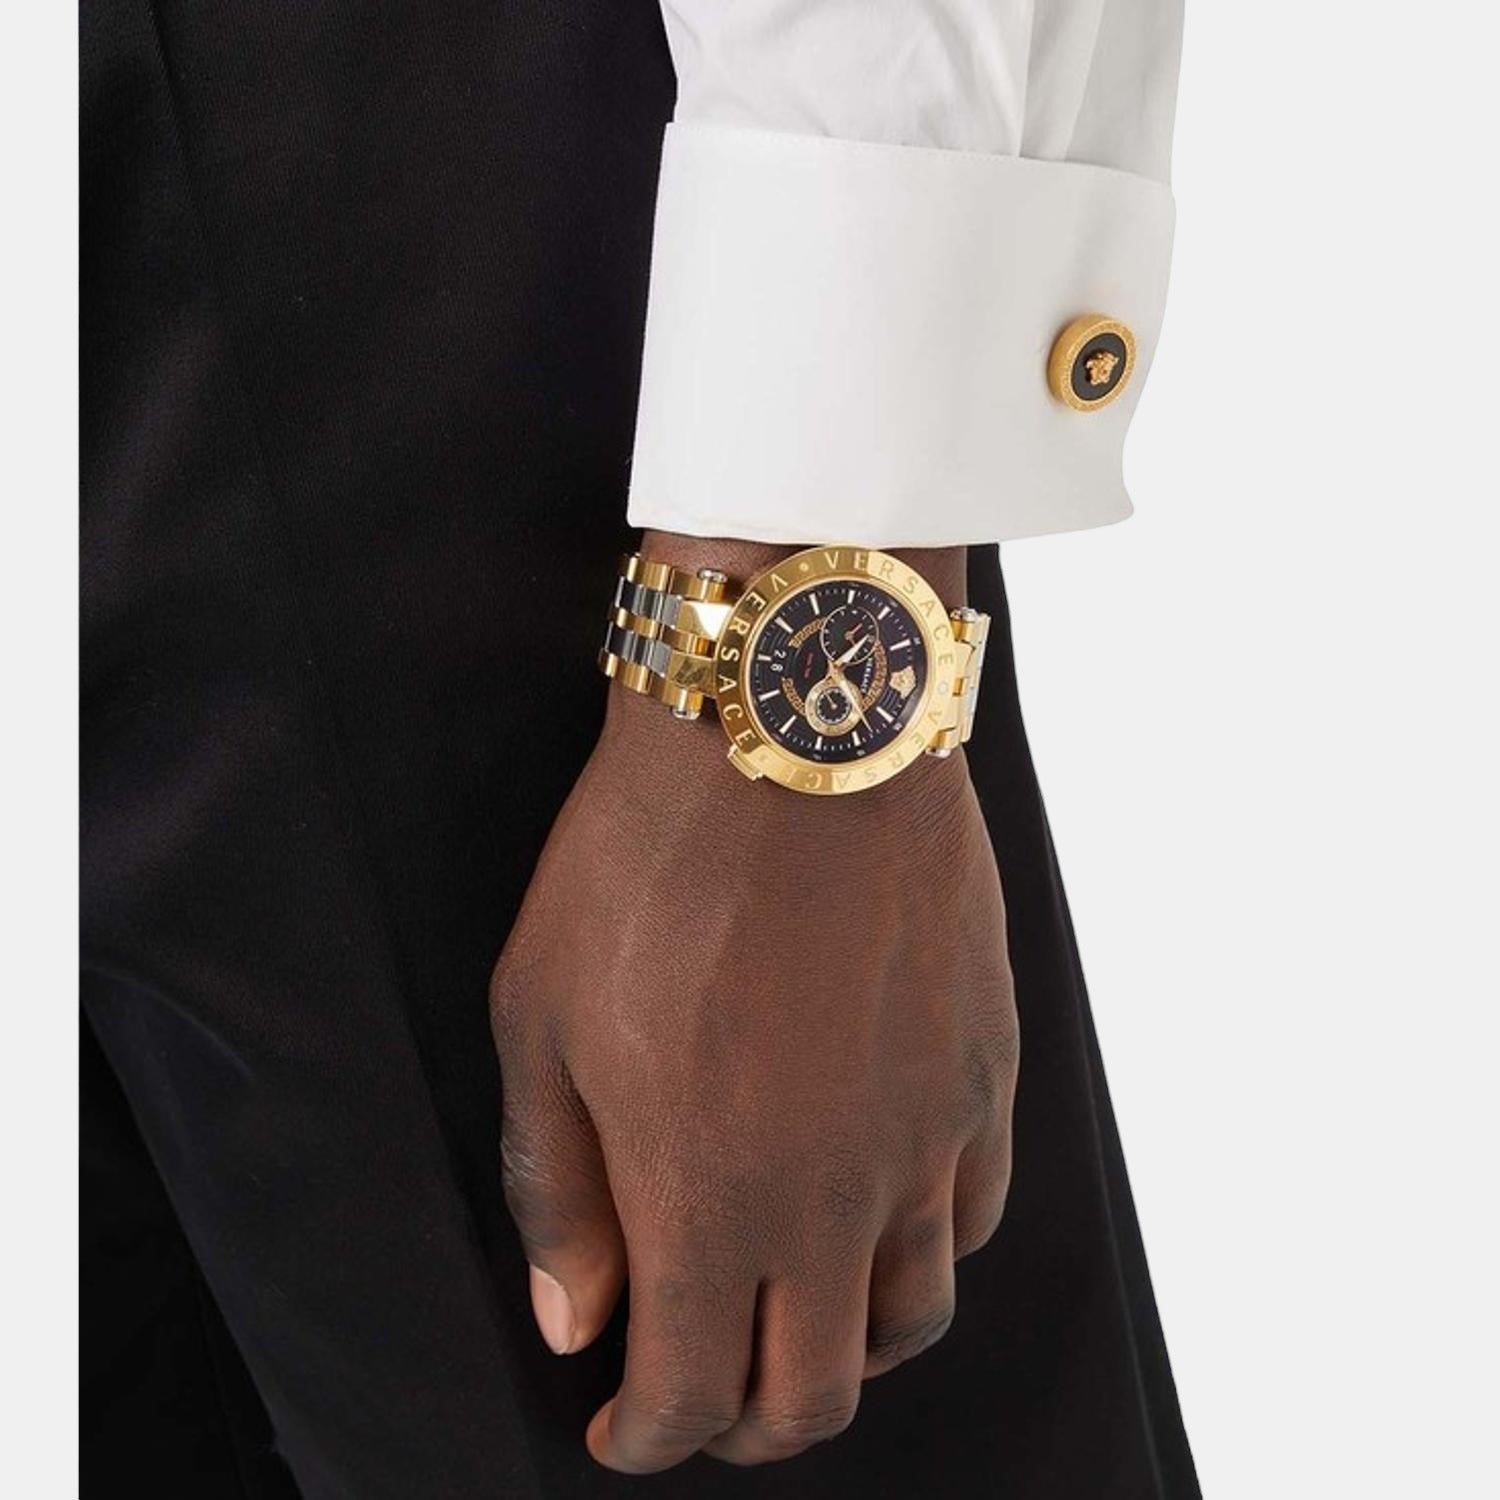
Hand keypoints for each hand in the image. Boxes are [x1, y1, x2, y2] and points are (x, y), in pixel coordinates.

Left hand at [489, 537, 1016, 1472]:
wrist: (794, 730)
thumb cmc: (647, 863)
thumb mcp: (541, 1017)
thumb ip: (559, 1186)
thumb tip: (574, 1319)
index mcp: (707, 1196)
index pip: (688, 1395)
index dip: (646, 1437)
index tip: (620, 1426)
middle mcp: (833, 1197)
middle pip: (812, 1394)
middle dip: (746, 1430)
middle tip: (703, 1401)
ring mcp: (925, 1138)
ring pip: (909, 1322)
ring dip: (842, 1355)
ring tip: (793, 1322)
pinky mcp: (981, 1073)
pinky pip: (975, 1216)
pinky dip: (925, 1256)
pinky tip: (882, 1222)